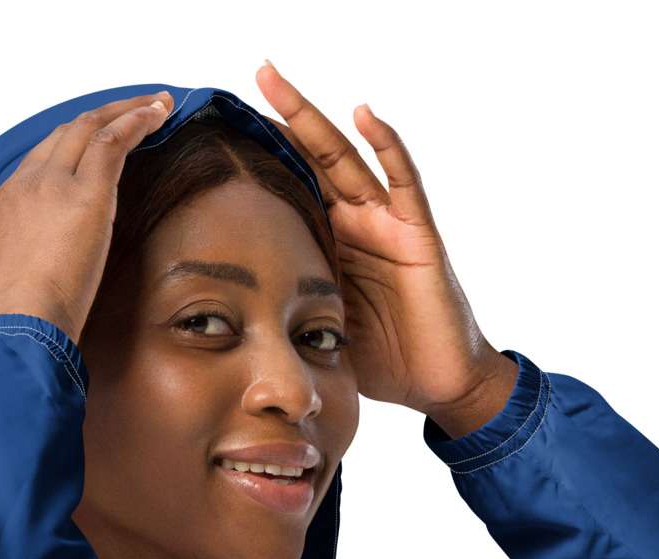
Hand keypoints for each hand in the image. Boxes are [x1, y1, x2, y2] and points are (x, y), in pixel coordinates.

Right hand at [0, 92, 174, 339]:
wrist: (4, 335)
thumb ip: (9, 281)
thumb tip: (22, 290)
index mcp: (1, 212)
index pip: (37, 167)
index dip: (67, 153)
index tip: (89, 152)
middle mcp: (24, 187)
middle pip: (63, 137)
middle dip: (97, 121)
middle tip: (126, 115)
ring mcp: (53, 186)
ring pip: (89, 128)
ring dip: (123, 112)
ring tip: (154, 105)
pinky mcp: (85, 196)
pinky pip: (113, 141)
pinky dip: (137, 120)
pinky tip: (158, 113)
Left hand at [254, 63, 517, 437]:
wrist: (435, 384)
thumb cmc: (382, 359)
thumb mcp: (319, 329)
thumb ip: (288, 305)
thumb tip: (229, 311)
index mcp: (331, 240)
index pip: (293, 186)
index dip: (263, 158)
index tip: (223, 130)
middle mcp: (358, 221)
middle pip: (315, 157)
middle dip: (284, 116)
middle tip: (255, 74)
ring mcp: (387, 222)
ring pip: (346, 157)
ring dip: (314, 118)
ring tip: (277, 82)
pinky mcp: (417, 234)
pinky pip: (404, 182)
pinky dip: (387, 146)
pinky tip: (364, 115)